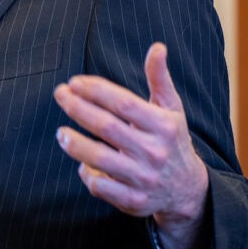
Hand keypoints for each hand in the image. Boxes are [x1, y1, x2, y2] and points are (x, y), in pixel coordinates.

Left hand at [52, 43, 210, 248]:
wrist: (188, 190)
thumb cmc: (172, 141)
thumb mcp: (172, 110)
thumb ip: (160, 79)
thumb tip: (157, 47)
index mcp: (164, 126)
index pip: (124, 103)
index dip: (96, 90)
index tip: (74, 82)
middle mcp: (154, 152)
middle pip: (106, 127)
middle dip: (77, 108)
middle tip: (60, 95)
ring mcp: (143, 178)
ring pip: (98, 158)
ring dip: (74, 143)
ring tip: (60, 132)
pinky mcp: (133, 201)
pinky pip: (100, 186)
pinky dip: (86, 173)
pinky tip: (80, 162)